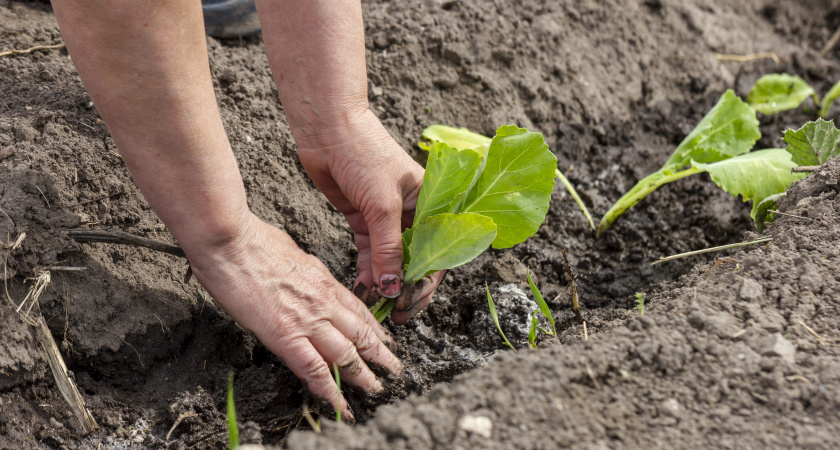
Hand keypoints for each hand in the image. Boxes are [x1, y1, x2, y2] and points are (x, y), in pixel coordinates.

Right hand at [186, 213, 400, 420]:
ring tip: (377, 390)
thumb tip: (303, 272)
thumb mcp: (293, 251)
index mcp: (323, 280)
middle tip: (394, 368)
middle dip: (381, 354)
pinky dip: (330, 391)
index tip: (386, 339)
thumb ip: (304, 268)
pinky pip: (315, 369)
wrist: (230, 242)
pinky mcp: (287, 336)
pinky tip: (341, 406)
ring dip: (364, 376)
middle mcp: (323, 301)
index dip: (375, 327)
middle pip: (361, 333)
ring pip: (347, 353)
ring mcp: (308, 319)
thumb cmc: (251, 241)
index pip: (358, 308)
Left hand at [295, 110, 443, 323]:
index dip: (427, 281)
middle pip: (417, 261)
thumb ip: (388, 248)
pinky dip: (366, 272)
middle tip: (396, 314)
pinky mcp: (363, 220)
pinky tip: (362, 288)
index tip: (411, 303)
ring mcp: (387, 219)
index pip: (438, 252)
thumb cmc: (364, 153)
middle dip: (407, 289)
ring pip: (391, 261)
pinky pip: (370, 254)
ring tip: (377, 306)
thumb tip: (394, 288)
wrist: (327, 129)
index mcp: (431, 204)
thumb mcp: (382, 204)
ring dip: (385, 284)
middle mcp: (413, 214)